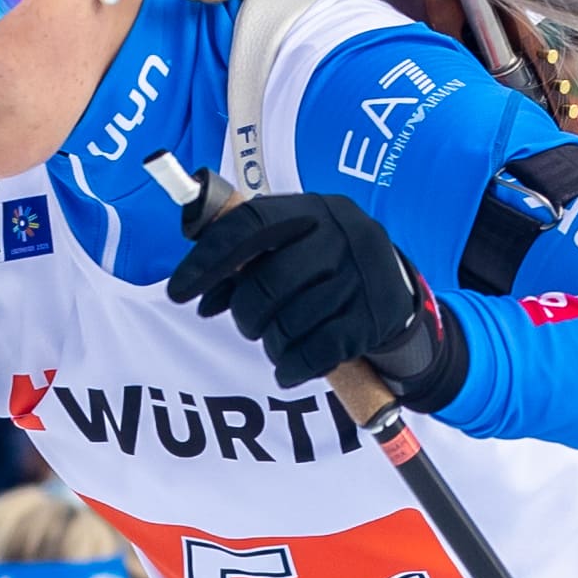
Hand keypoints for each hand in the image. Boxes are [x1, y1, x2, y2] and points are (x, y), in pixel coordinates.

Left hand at [165, 191, 465, 407]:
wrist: (398, 296)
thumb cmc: (327, 271)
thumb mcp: (296, 247)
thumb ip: (247, 258)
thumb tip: (195, 290)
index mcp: (314, 209)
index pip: (249, 223)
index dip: (209, 258)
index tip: (179, 291)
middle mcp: (342, 235)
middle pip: (268, 282)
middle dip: (245, 313)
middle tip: (246, 324)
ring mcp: (362, 277)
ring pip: (291, 322)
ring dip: (272, 343)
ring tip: (275, 343)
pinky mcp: (376, 318)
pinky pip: (317, 351)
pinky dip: (293, 366)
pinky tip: (287, 368)